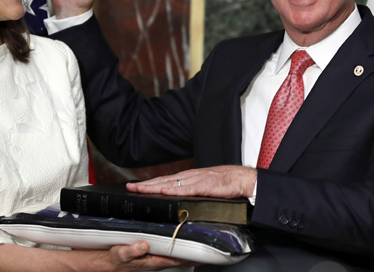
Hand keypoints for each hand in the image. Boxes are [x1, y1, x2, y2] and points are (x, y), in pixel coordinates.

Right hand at [108, 241, 197, 270]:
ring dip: (191, 251)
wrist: (110, 261)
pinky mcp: (155, 253)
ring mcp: (158, 257)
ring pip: (179, 256)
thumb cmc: (116, 258)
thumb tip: (143, 246)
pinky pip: (173, 251)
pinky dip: (182, 247)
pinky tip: (187, 242)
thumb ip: (131, 251)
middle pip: (183, 259)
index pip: (178, 260)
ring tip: (205, 243)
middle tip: (212, 247)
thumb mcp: (120, 254)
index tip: (205, 253)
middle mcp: (159, 260)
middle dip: (197, 255)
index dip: (192, 257)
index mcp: (154, 261)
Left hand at [127, 165, 257, 198]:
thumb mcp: (205, 186)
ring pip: (172, 183)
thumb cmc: (226, 183)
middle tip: (130, 188)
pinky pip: (187, 188)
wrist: (243, 179)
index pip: (166, 180)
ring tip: (141, 189)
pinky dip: (175, 190)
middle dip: (147, 185)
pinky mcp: (205, 186)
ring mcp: (197, 180)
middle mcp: (191, 176)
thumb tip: (178, 196)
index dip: (150, 183)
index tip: (136, 186)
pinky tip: (165, 192)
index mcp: (190, 177)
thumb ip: (192, 190)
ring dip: (155, 186)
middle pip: (164, 181)